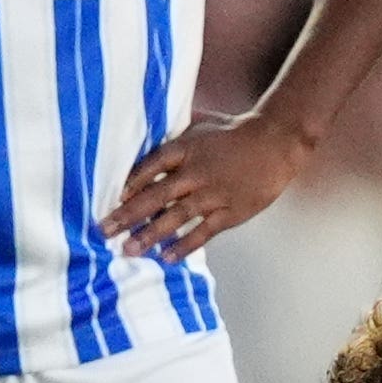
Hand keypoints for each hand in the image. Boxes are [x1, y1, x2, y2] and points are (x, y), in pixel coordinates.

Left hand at [104, 111, 306, 261]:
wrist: (277, 142)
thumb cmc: (235, 131)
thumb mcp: (201, 124)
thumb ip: (175, 137)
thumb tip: (145, 137)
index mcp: (186, 149)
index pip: (150, 166)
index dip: (130, 183)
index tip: (111, 198)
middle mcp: (196, 173)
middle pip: (155, 196)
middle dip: (128, 215)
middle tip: (104, 230)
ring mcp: (213, 194)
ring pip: (176, 218)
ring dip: (150, 235)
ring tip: (129, 250)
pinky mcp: (230, 212)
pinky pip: (203, 232)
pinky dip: (184, 245)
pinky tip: (166, 258)